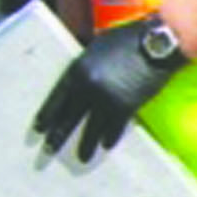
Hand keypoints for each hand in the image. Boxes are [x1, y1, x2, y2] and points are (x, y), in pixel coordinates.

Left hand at [33, 16, 184, 161]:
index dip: (47, 114)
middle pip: (68, 116)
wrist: (156, 44)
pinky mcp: (126, 106)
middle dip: (58, 135)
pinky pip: (114, 127)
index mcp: (77, 69)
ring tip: (82, 157)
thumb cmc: (128, 38)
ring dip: (85, 144)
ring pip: (91, 127)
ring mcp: (106, 98)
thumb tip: (80, 78)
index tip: (40, 128)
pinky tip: (106, 145)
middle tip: (49, 149)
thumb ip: (86, 64)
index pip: (56, 98)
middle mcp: (87, 87)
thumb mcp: (97, 47)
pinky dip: (110, 137)